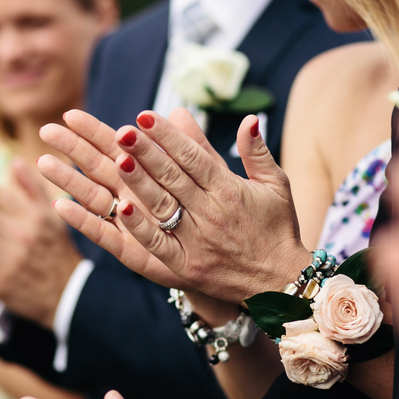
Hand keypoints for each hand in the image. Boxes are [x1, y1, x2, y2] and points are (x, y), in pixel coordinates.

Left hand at [42, 108, 309, 302]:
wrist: (280, 283)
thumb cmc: (277, 229)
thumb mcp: (276, 185)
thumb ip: (257, 152)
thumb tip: (249, 118)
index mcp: (229, 190)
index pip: (193, 156)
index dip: (168, 135)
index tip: (145, 116)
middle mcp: (211, 212)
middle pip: (173, 177)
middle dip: (147, 152)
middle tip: (122, 131)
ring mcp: (198, 240)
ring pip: (163, 206)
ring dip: (139, 183)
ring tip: (117, 159)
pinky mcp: (187, 265)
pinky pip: (159, 245)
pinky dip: (140, 228)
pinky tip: (123, 209)